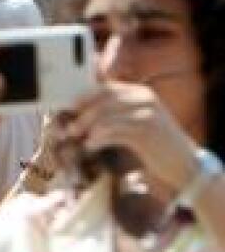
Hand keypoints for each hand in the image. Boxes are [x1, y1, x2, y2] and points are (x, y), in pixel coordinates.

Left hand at [62, 82, 200, 191]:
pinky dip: (99, 138)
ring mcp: (148, 113)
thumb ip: (113, 116)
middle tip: (69, 130)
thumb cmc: (153, 144)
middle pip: (104, 100)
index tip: (68, 111)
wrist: (182, 162)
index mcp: (140, 93)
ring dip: (88, 128)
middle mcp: (145, 98)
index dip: (84, 99)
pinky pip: (115, 131)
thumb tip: (79, 117)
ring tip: (79, 139)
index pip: (106, 89)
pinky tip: (90, 146)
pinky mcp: (147, 131)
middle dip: (83, 115)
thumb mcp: (134, 124)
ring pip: (108, 115)